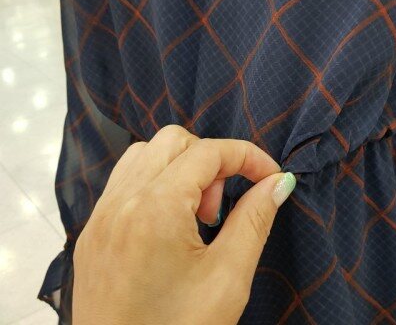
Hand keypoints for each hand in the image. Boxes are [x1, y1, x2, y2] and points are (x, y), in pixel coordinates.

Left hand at [72, 125, 295, 324]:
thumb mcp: (228, 277)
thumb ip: (255, 219)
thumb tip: (279, 182)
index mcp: (154, 208)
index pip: (209, 151)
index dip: (247, 156)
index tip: (270, 176)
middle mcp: (121, 202)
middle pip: (173, 140)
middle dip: (210, 161)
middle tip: (221, 207)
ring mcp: (101, 216)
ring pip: (146, 154)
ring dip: (181, 169)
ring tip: (196, 216)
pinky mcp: (92, 233)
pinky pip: (125, 181)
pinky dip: (156, 183)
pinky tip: (171, 224)